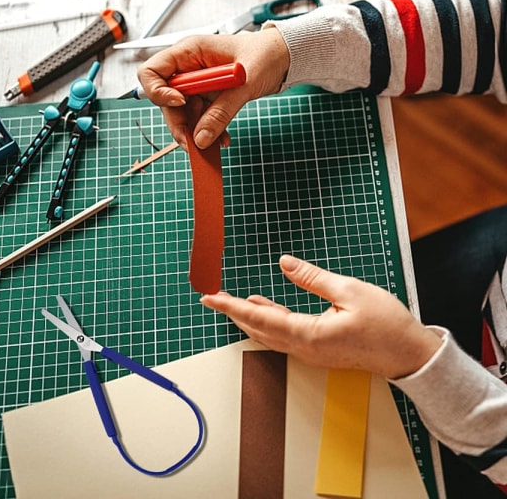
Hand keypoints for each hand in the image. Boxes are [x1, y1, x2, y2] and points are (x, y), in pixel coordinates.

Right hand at [136, 27, 288, 149]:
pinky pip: (198, 118)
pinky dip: (207, 131)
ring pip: (181, 114)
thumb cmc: (265, 54)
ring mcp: (197, 83)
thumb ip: (221, 111)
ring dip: (194, 132)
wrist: (284, 58)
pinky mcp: (207, 96)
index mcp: (189, 52)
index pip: (152, 71)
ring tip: (212, 144)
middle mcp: (188, 68)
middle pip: (164, 99)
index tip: (180, 104)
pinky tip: (222, 139)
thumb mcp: (244, 83)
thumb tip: (200, 138)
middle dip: (177, 123)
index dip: (158, 92)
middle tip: (192, 142)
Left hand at [200, 254, 441, 378]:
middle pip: (258, 328)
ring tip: (229, 300)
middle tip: (212, 296)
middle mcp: (305, 348)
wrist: (410, 355)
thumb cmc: (387, 324)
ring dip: (247, 316)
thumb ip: (313, 278)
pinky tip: (261, 306)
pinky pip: (283, 335)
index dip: (231, 307)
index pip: (260, 318)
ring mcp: (311, 352)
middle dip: (233, 311)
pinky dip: (267, 320)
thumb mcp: (350, 291)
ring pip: (268, 334)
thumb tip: (285, 263)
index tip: (210, 297)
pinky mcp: (318, 349)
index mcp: (310, 334)